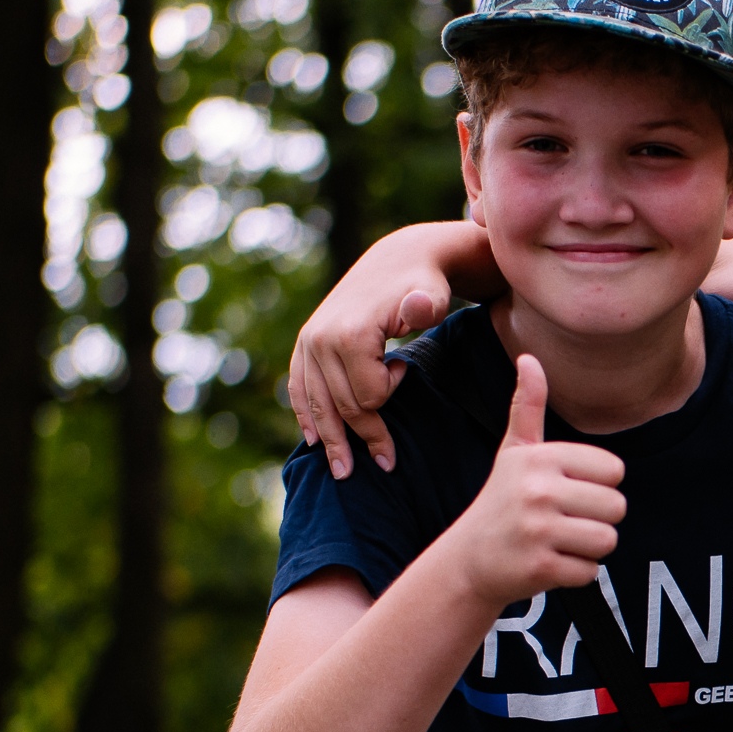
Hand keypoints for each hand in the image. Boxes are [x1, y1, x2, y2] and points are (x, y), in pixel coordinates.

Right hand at [288, 223, 500, 477]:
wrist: (399, 260)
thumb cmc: (423, 285)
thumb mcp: (432, 295)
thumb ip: (427, 306)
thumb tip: (418, 308)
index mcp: (349, 335)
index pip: (368, 397)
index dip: (391, 395)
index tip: (406, 370)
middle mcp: (320, 339)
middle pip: (343, 406)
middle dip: (366, 436)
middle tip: (387, 465)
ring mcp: (309, 342)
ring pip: (318, 404)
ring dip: (331, 440)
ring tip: (345, 471)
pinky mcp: (305, 343)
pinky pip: (300, 388)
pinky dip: (306, 415)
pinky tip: (312, 441)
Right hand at [444, 353, 626, 603]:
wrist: (468, 560)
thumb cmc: (502, 501)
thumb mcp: (513, 452)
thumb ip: (528, 407)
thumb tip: (528, 358)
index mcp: (540, 458)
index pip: (614, 470)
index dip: (598, 486)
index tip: (567, 492)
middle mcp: (538, 491)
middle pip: (617, 507)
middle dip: (598, 519)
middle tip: (564, 522)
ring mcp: (538, 531)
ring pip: (607, 540)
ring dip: (590, 547)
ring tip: (559, 541)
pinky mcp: (540, 568)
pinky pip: (590, 572)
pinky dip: (576, 574)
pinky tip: (549, 563)